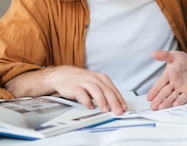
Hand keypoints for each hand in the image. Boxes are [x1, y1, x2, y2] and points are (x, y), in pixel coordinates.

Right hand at [5, 66, 126, 114]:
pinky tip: (89, 107)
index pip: (113, 89)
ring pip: (96, 91)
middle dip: (114, 102)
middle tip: (117, 111)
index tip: (123, 108)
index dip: (119, 99)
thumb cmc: (81, 81)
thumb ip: (104, 92)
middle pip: (107, 90)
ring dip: (102, 101)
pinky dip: (86, 101)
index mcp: (101, 78)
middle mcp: (94, 79)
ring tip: (105, 109)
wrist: (62, 75)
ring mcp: (84, 82)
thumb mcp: (95, 83)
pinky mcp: (74, 87)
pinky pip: (82, 94)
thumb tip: (116, 104)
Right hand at [146, 50, 186, 109]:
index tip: (148, 97)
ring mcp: (179, 88)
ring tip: (160, 108)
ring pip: (172, 96)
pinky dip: (179, 101)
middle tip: (152, 107)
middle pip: (164, 92)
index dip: (154, 91)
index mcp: (167, 75)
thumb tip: (153, 53)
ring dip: (166, 102)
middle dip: (158, 99)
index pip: (159, 84)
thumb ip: (164, 55)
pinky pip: (183, 97)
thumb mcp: (174, 55)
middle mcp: (172, 84)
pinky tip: (175, 104)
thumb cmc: (182, 62)